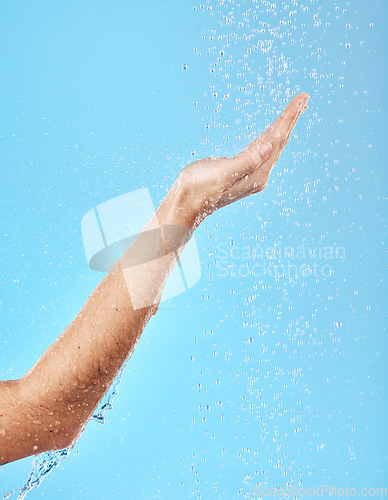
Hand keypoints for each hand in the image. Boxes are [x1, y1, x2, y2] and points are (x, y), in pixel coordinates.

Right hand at [174, 93, 308, 226]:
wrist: (186, 204)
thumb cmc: (200, 189)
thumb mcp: (223, 173)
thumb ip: (246, 161)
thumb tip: (268, 146)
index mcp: (257, 173)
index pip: (277, 141)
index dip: (288, 119)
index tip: (301, 99)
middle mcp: (258, 174)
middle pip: (279, 142)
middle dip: (290, 119)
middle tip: (304, 98)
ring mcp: (251, 172)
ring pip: (272, 144)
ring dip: (282, 125)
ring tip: (294, 109)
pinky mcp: (241, 170)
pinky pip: (261, 148)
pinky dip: (268, 135)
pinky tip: (272, 130)